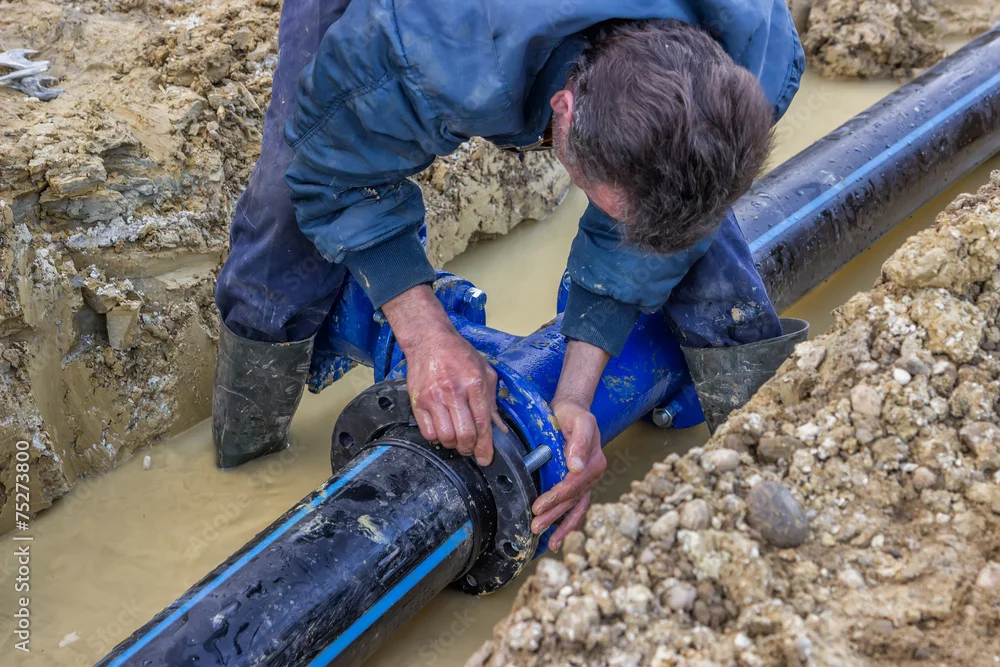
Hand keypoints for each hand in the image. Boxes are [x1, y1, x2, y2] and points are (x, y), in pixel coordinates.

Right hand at [383, 285, 504, 465]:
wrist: (429, 340)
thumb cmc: (459, 355)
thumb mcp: (484, 371)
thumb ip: (492, 400)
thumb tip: (499, 428)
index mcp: (474, 383)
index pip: (482, 423)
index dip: (485, 446)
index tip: (486, 458)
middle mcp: (453, 392)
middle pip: (464, 435)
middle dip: (470, 449)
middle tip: (471, 449)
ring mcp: (433, 398)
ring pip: (445, 437)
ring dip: (454, 445)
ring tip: (457, 439)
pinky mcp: (417, 402)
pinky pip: (428, 432)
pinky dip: (437, 438)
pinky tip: (442, 431)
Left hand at [531, 398, 605, 550]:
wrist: (572, 410)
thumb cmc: (573, 414)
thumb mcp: (579, 421)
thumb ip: (580, 442)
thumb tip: (577, 467)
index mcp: (594, 463)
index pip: (573, 485)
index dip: (556, 497)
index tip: (538, 506)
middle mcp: (593, 475)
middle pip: (572, 500)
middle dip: (553, 515)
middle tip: (535, 526)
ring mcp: (587, 481)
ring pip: (575, 508)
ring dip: (561, 526)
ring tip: (549, 543)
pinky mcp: (579, 483)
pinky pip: (575, 506)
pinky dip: (567, 522)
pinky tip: (557, 535)